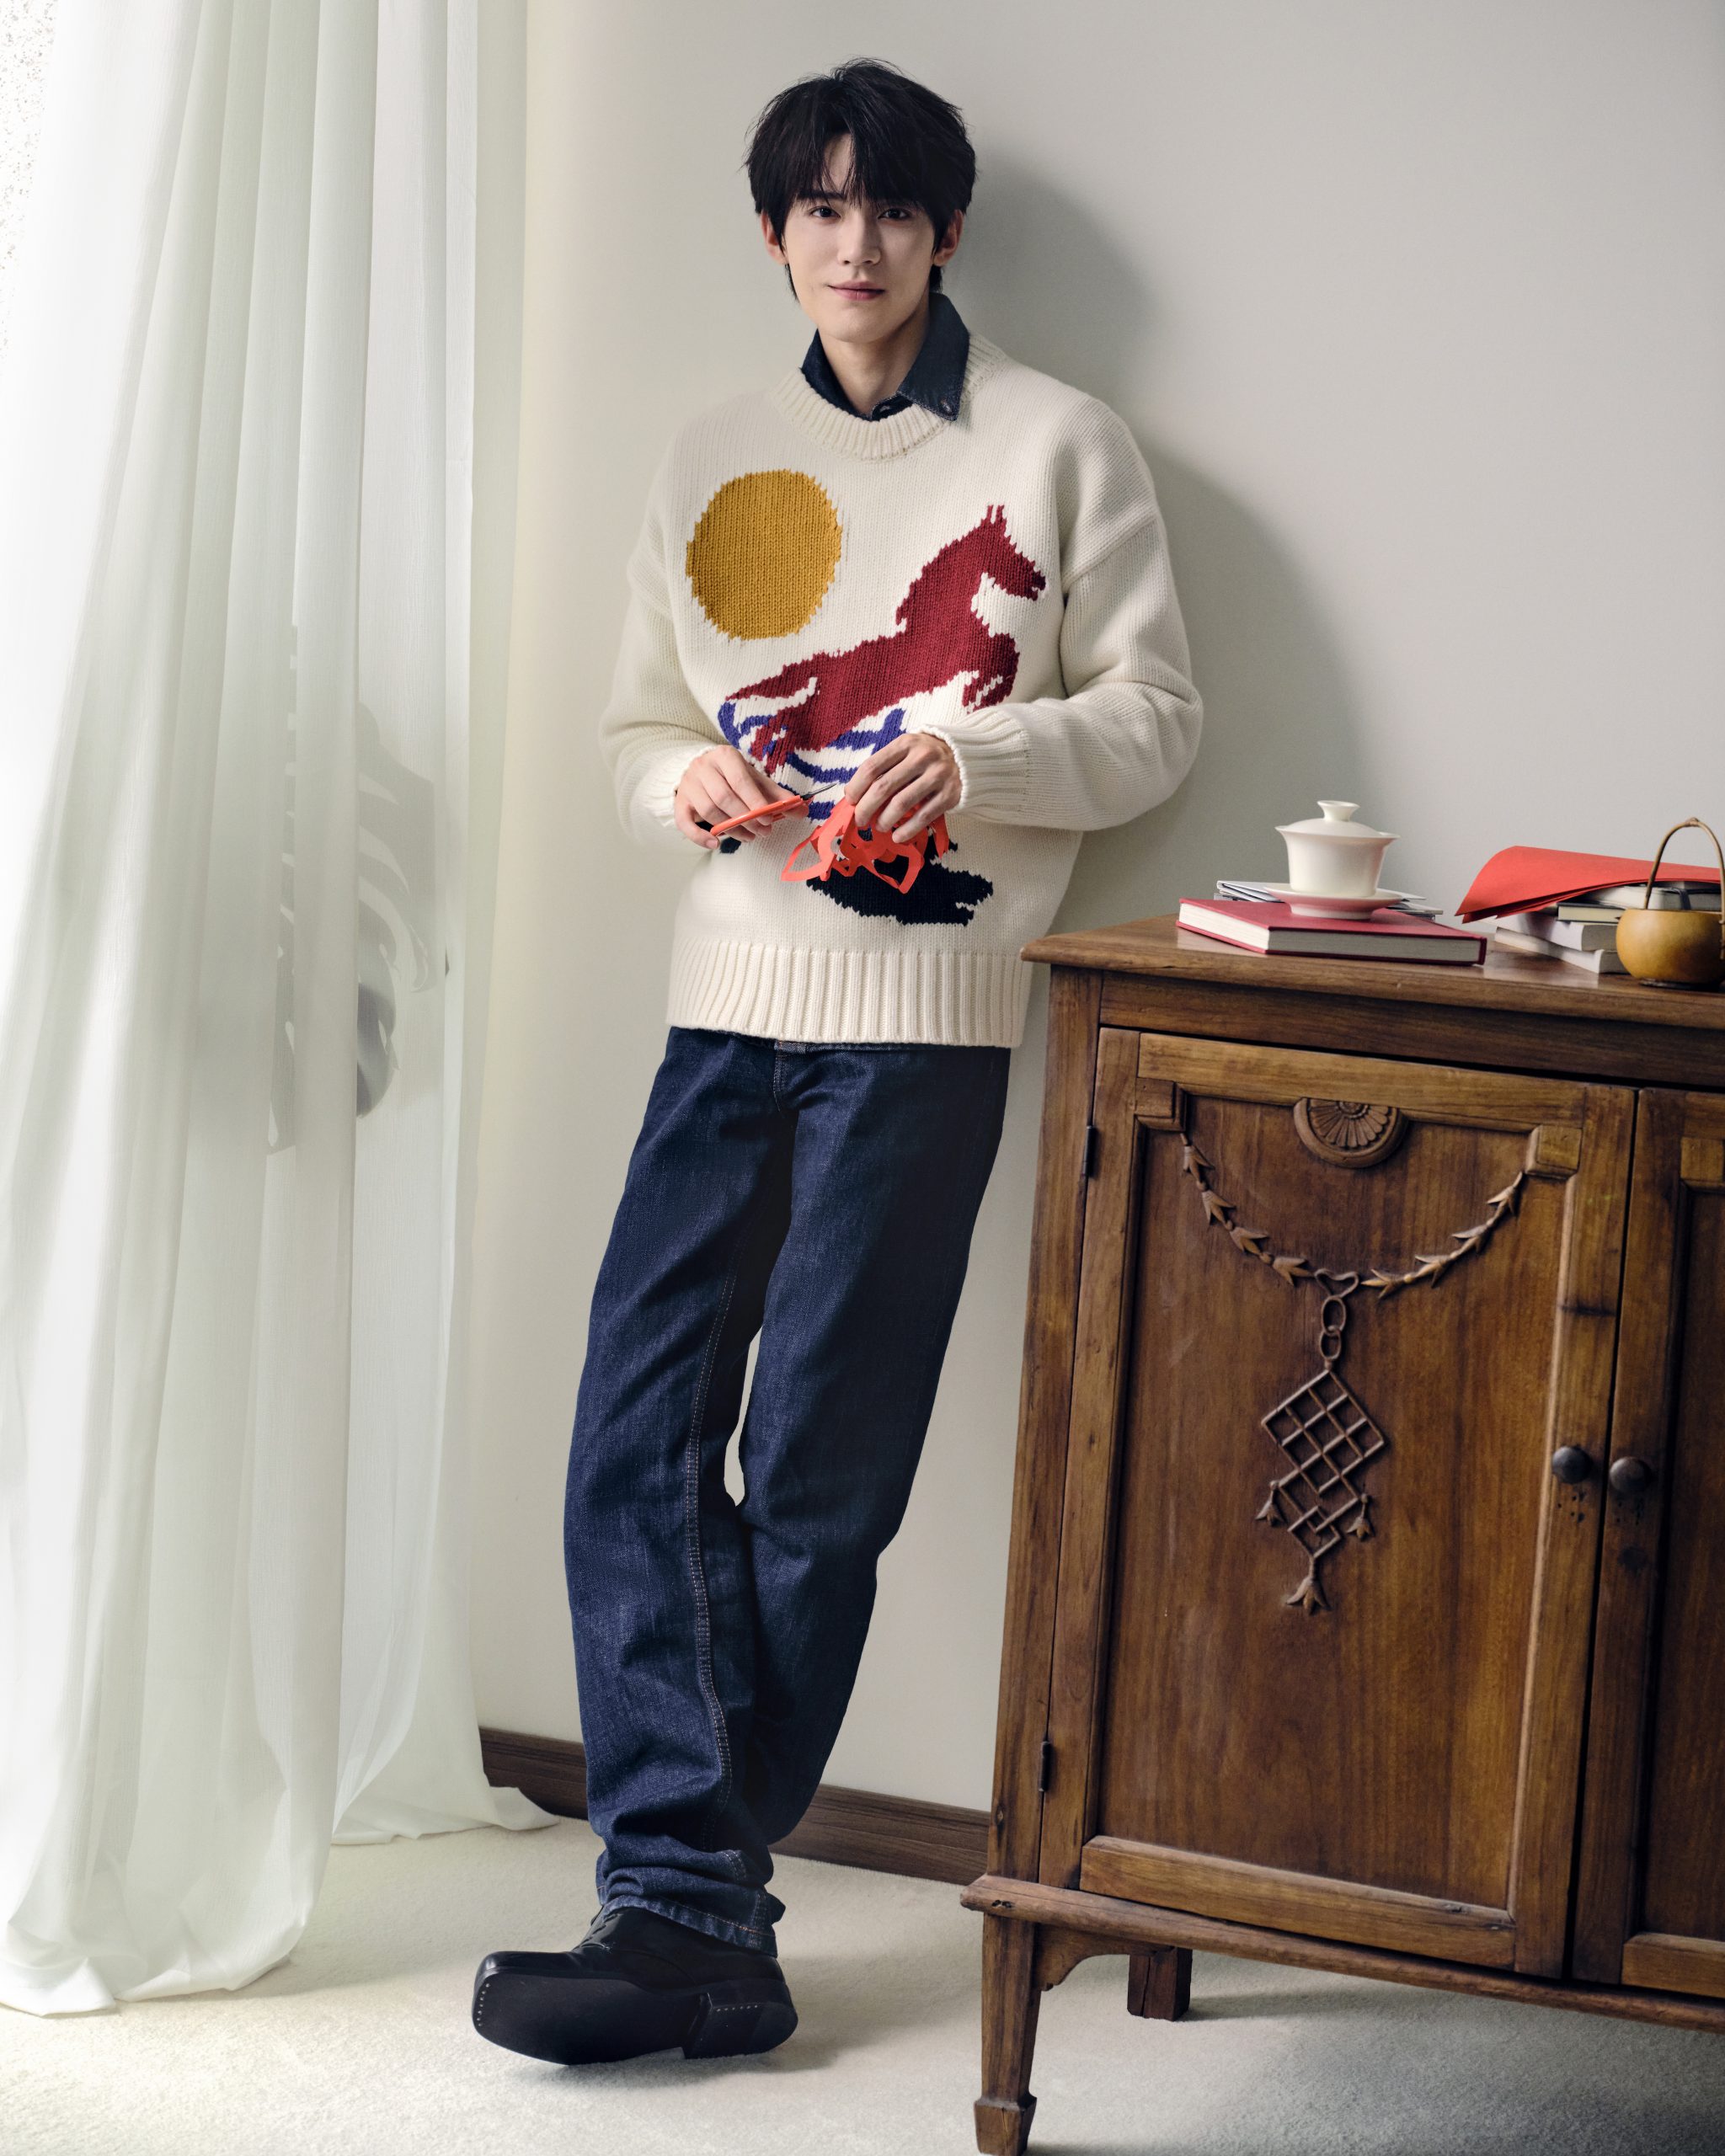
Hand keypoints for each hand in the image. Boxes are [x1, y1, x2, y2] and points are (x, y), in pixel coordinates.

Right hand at [674, 747, 798, 849]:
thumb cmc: (732, 777)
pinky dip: (699, 836)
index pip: (740, 779)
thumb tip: (802, 809)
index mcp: (724, 756)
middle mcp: (703, 767)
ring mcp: (689, 784)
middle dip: (746, 818)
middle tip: (763, 832)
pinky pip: (685, 822)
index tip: (769, 818)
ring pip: (708, 811)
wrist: (702, 771)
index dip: (754, 801)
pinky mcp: (680, 802)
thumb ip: (777, 795)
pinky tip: (715, 844)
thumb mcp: (755, 780)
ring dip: (731, 828)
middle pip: (723, 797)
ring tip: (749, 837)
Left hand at [846, 732, 959, 842]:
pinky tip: (897, 836)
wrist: (970, 757)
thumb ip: (886, 767)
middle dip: (866, 808)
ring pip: (901, 804)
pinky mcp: (950, 794)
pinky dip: (906, 830)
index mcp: (905, 744)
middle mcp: (921, 757)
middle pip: (883, 787)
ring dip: (884, 820)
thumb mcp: (908, 751)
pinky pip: (923, 816)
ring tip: (879, 827)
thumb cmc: (928, 757)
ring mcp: (938, 775)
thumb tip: (856, 794)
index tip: (850, 801)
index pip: (872, 767)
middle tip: (860, 820)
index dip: (856, 787)